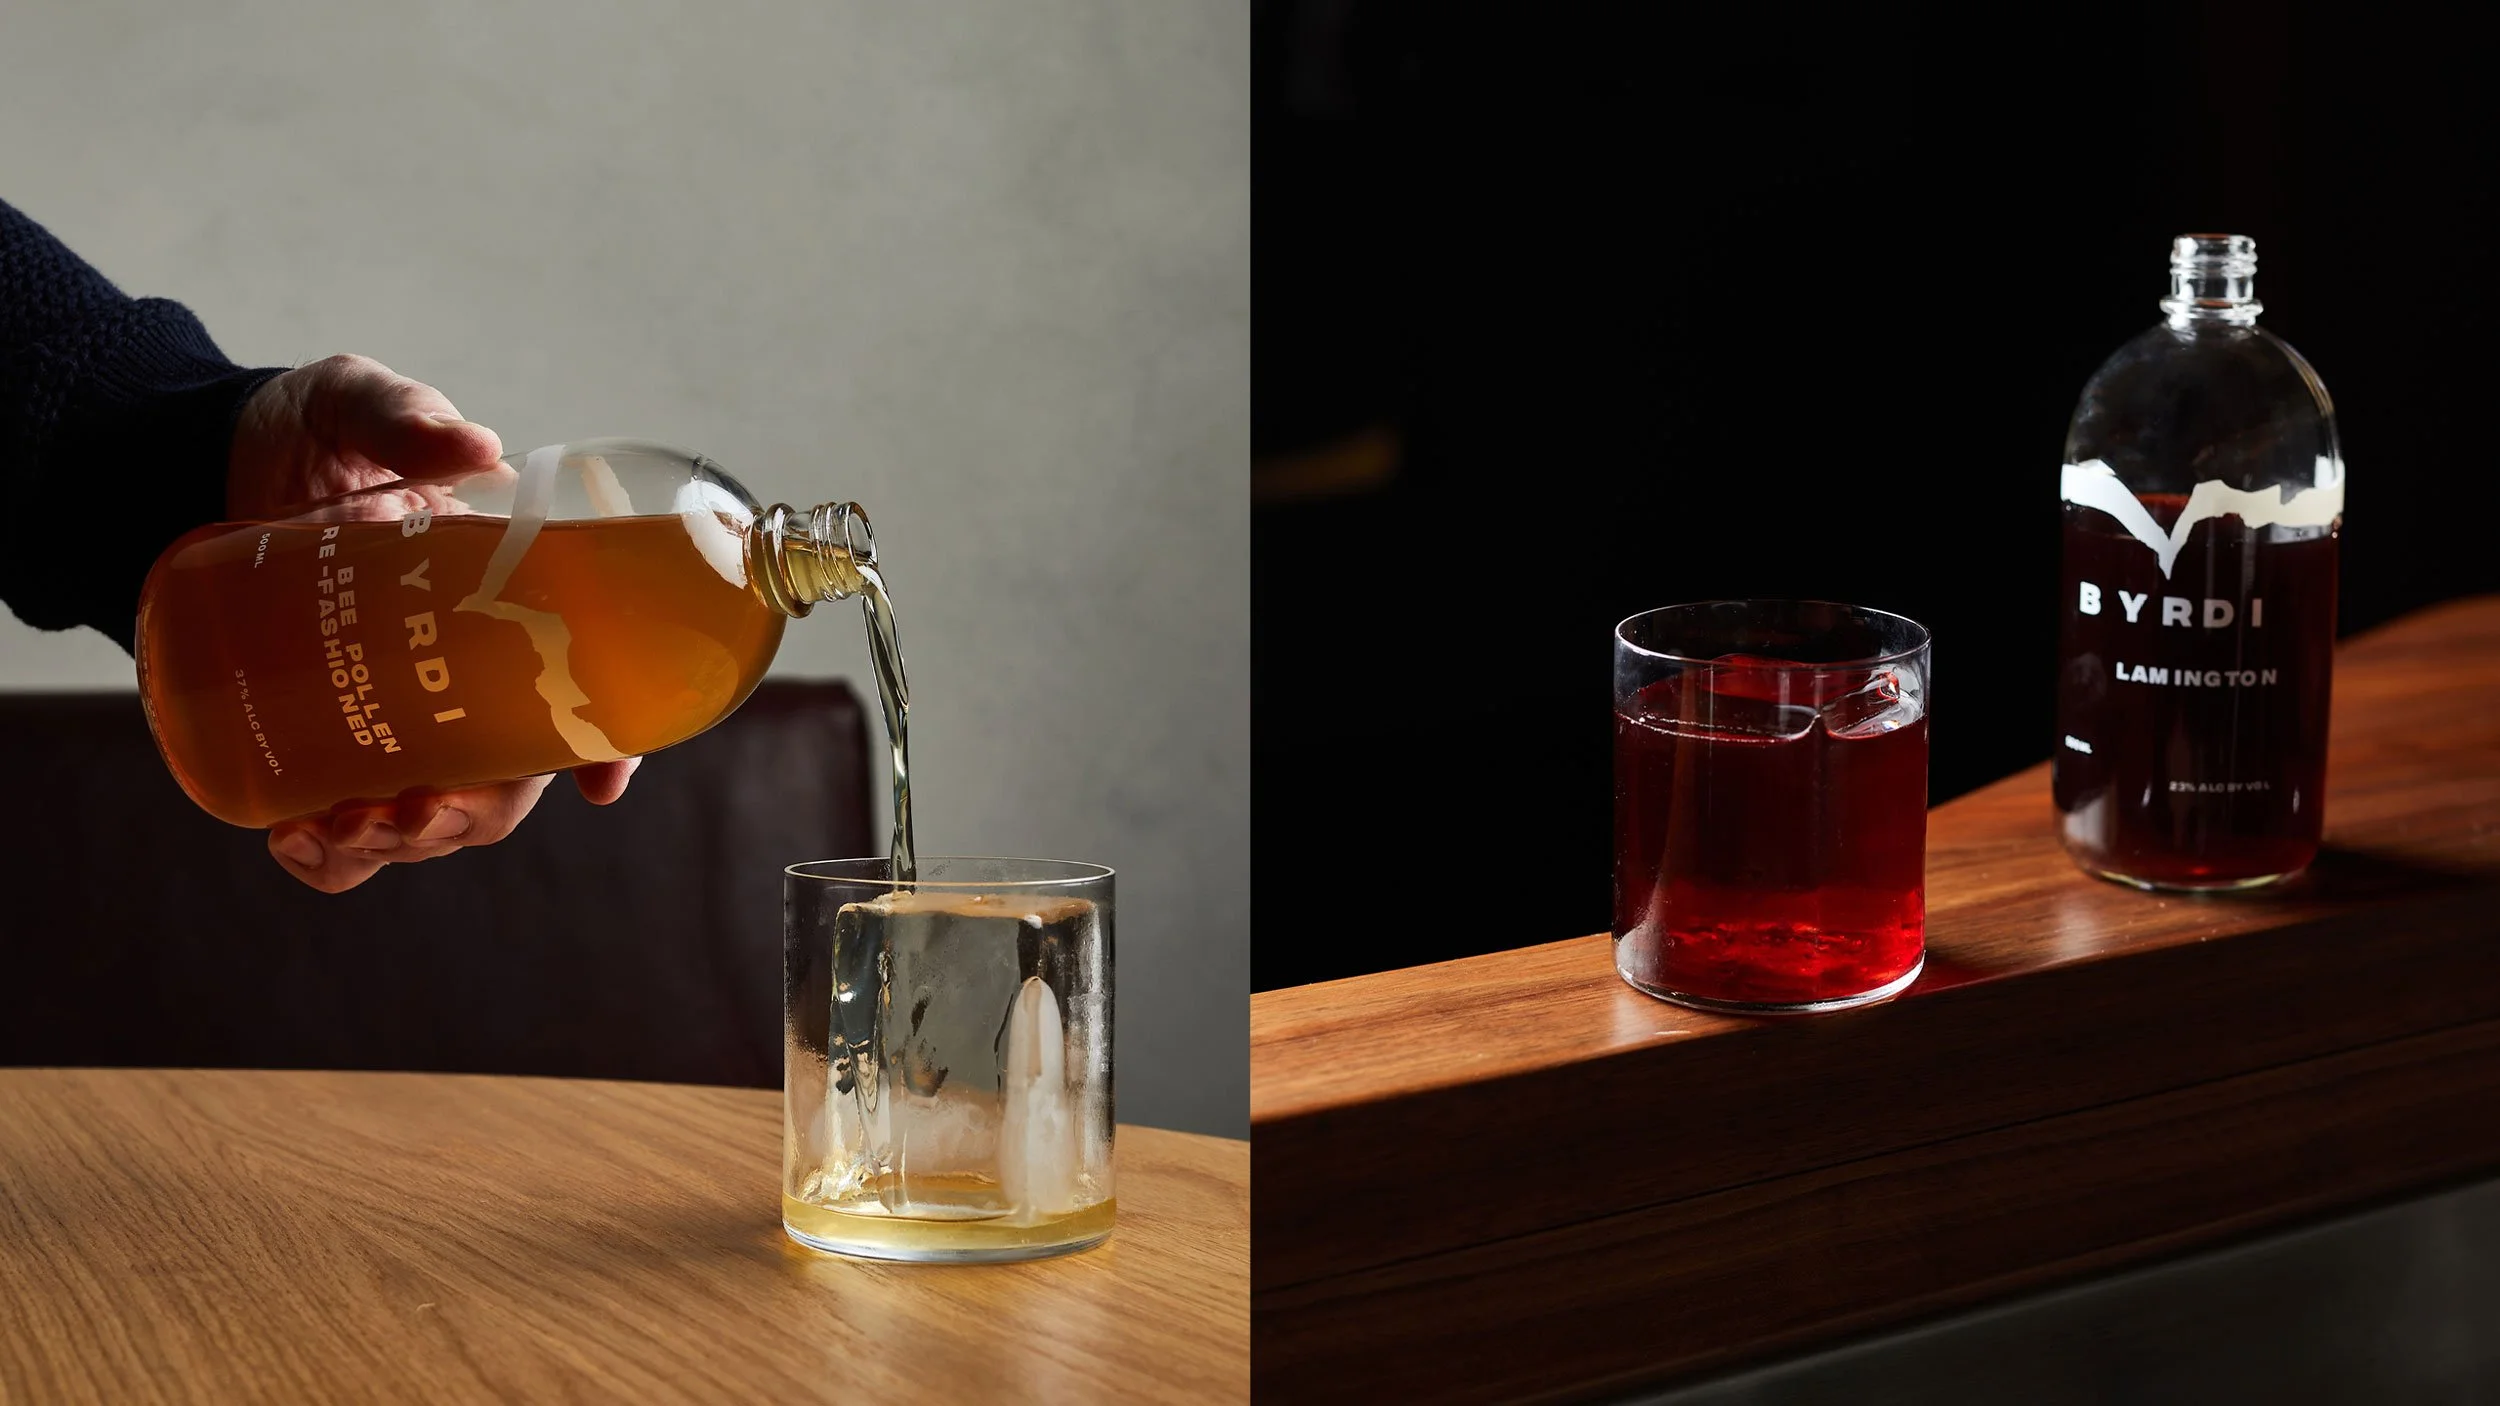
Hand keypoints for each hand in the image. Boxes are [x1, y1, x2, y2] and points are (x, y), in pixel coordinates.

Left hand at [229, 354, 638, 892]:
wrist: (190, 468)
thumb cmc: (301, 436)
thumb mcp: (353, 405)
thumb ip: (405, 418)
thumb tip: (474, 446)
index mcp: (504, 600)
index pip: (580, 689)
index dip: (606, 747)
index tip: (599, 785)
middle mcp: (462, 671)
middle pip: (506, 782)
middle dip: (470, 814)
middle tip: (412, 810)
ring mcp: (393, 714)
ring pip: (432, 820)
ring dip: (399, 845)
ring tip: (337, 830)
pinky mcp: (322, 740)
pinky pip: (347, 833)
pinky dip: (333, 861)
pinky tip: (295, 841)